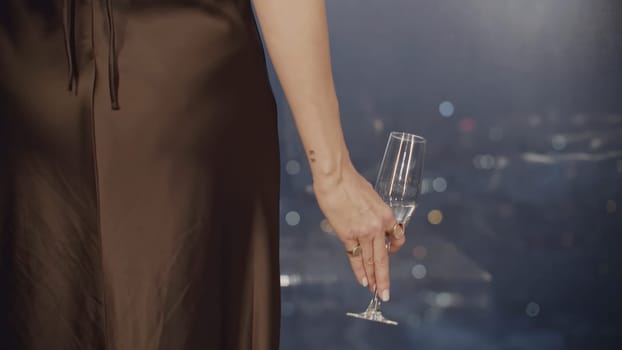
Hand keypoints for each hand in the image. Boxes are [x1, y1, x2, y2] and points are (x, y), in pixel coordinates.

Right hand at [312, 162, 406, 300]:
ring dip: (373, 278)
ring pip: (371, 261)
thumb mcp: (371, 196)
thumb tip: (370, 221)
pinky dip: (359, 270)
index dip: (394, 248)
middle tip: (385, 292)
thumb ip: (374, 212)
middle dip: (384, 277)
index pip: (396, 238)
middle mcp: (377, 227)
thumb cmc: (351, 182)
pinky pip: (355, 257)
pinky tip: (363, 280)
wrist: (335, 178)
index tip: (391, 252)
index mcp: (386, 215)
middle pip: (383, 258)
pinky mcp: (347, 235)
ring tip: (375, 290)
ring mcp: (363, 233)